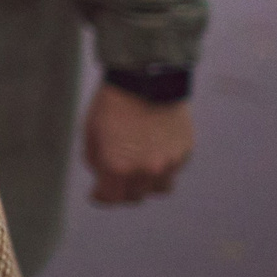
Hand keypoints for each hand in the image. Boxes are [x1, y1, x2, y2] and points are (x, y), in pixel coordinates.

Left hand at [83, 83, 193, 205]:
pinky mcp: (185, 152)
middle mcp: (146, 170)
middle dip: (123, 190)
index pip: (110, 198)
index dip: (101, 197)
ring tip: (139, 169)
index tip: (99, 194)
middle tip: (117, 179)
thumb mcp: (91, 133)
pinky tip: (154, 150)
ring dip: (147, 183)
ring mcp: (169, 162)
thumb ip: (96, 161)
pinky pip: (173, 170)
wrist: (147, 78)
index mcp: (118, 166)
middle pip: (134, 197)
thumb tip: (103, 176)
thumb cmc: (114, 103)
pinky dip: (163, 167)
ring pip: (158, 188)